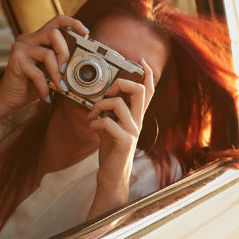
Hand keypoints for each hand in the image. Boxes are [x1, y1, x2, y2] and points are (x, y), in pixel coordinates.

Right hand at [0, 15, 88, 111]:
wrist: (10, 98)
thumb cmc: (31, 85)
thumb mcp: (51, 72)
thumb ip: (61, 63)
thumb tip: (81, 64)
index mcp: (38, 38)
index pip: (57, 21)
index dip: (73, 23)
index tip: (86, 32)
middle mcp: (28, 38)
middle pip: (54, 34)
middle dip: (65, 53)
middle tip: (66, 71)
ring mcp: (21, 47)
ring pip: (48, 53)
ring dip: (57, 74)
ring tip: (60, 88)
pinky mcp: (16, 59)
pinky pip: (38, 73)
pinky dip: (45, 87)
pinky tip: (46, 96)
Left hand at [87, 58, 154, 195]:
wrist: (112, 176)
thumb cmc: (111, 151)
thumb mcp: (110, 127)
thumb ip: (110, 113)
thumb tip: (100, 99)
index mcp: (136, 117)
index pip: (148, 91)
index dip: (147, 74)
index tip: (141, 61)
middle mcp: (138, 122)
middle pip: (140, 91)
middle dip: (122, 83)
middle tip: (109, 91)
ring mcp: (133, 131)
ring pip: (119, 104)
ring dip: (99, 105)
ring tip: (92, 115)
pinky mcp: (124, 141)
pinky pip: (107, 122)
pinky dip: (94, 123)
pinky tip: (90, 128)